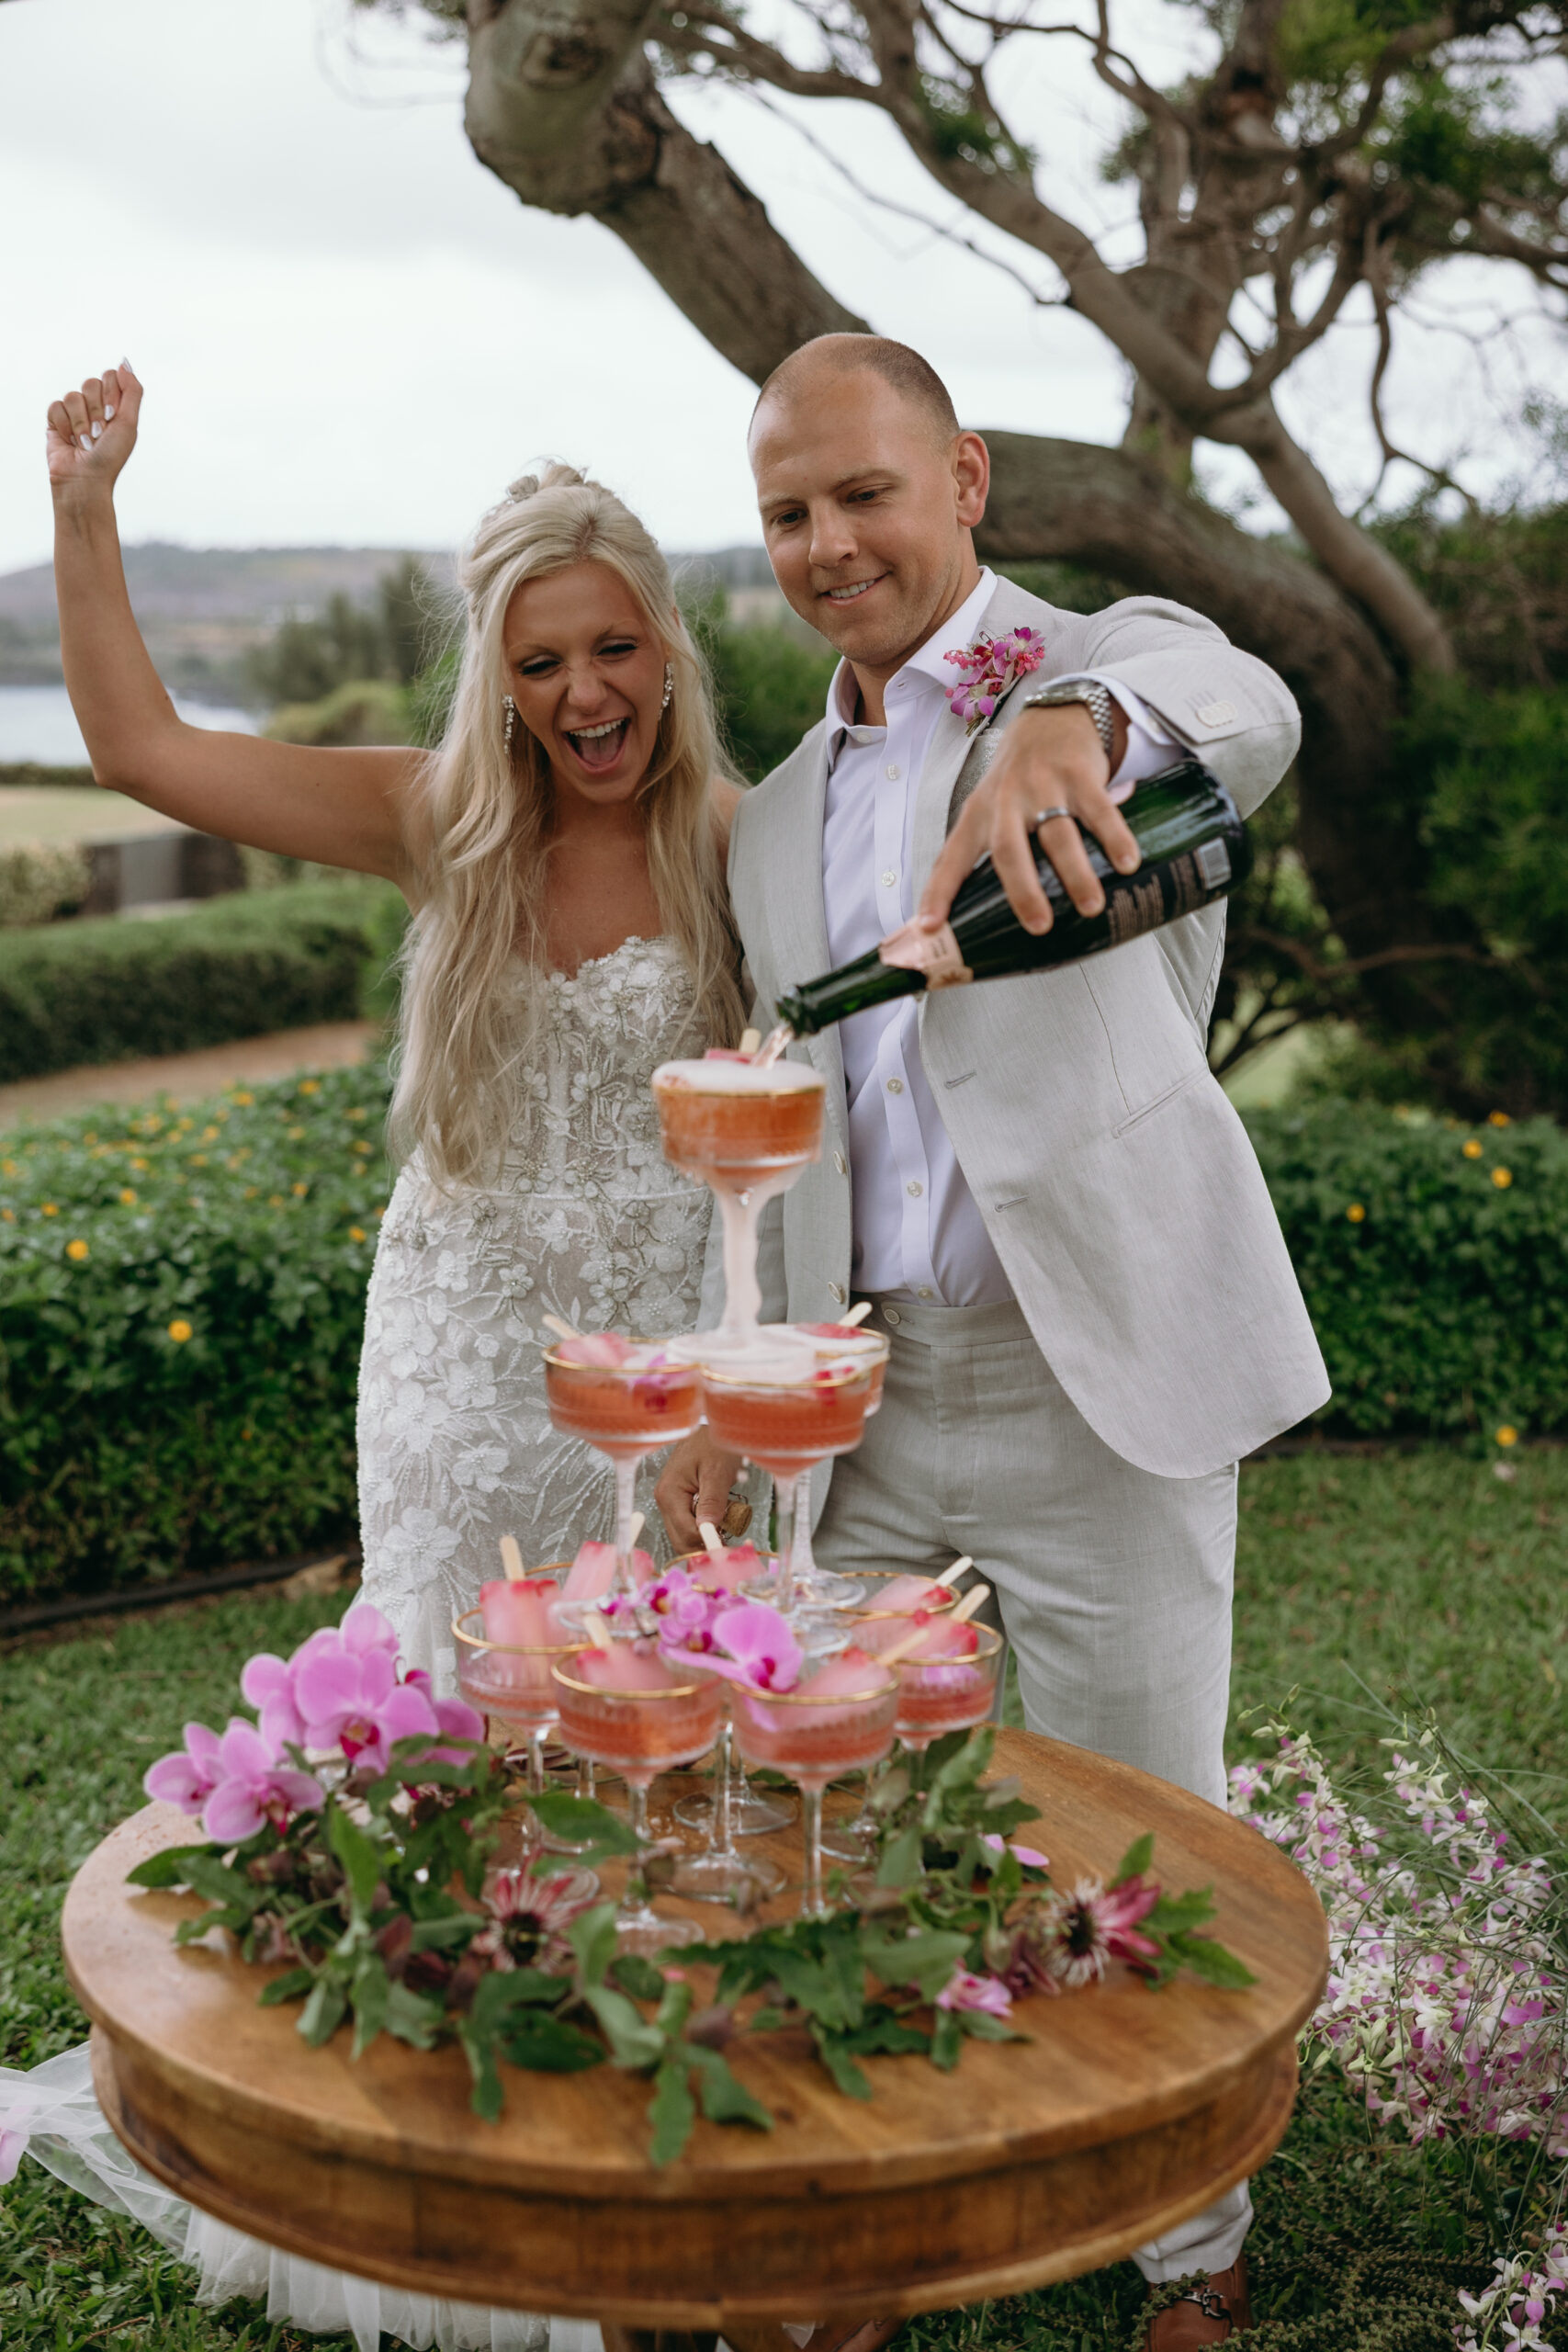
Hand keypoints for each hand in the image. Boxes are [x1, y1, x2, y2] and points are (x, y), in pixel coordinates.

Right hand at [47, 363, 140, 501]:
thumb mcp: (129, 423)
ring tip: (86, 442)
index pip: (110, 376)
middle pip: (91, 383)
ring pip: (73, 396)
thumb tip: (124, 362)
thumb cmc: (110, 456)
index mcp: (115, 405)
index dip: (111, 394)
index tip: (113, 417)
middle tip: (100, 433)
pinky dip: (65, 426)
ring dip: (81, 423)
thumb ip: (132, 391)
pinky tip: (70, 442)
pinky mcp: (56, 419)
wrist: (85, 480)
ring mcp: (74, 412)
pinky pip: (56, 406)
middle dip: (97, 411)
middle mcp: (95, 405)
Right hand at [655, 1431, 744, 1553]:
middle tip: (730, 1541)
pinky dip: (702, 1529)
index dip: (707, 1541)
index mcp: (669, 1493)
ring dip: (703, 1538)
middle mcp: (663, 1500)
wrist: (708, 1430)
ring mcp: (668, 1502)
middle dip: (704, 1544)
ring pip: (683, 1535)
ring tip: (726, 1530)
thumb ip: (712, 1501)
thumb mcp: (717, 1472)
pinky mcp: (676, 1501)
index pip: (686, 1532)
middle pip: (681, 1539)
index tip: (729, 1544)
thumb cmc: (713, 1445)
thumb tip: (708, 1530)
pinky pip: (686, 1524)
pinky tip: (718, 1523)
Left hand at [918, 701, 1139, 936]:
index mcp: (978, 814)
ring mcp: (1043, 785)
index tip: (929, 927)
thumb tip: (981, 914)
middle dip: (1022, 890)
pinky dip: (1115, 838)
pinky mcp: (1079, 774)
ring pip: (1057, 834)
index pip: (952, 857)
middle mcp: (1006, 800)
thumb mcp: (989, 807)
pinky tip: (1127, 863)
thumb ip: (986, 851)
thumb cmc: (1018, 779)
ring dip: (1075, 873)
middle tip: (1039, 926)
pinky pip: (1099, 810)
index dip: (938, 893)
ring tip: (1091, 907)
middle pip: (1007, 849)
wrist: (1051, 718)